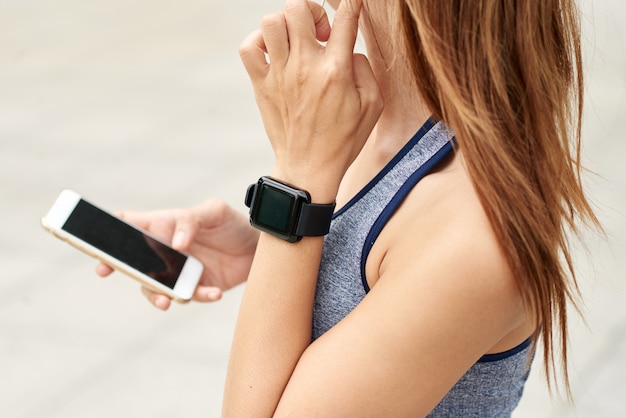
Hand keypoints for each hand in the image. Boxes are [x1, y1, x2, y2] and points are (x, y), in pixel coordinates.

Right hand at [96, 200, 258, 309]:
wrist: (260, 248)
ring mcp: (178, 270)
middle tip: (109, 271)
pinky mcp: (195, 287)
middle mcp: (165, 249)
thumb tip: (176, 242)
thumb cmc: (233, 223)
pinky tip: (214, 293)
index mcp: (165, 224)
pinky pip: (188, 296)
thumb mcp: (215, 211)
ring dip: (157, 293)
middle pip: (133, 260)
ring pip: (155, 285)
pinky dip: (199, 296)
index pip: (129, 224)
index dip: (108, 233)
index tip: (99, 245)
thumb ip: (191, 220)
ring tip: (168, 300)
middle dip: (119, 268)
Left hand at [239, 0, 382, 201]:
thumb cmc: (343, 140)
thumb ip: (365, 69)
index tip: (352, 5)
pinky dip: (259, 42)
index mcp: (336, 71)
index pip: (345, 18)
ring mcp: (279, 75)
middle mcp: (305, 67)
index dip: (352, 4)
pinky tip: (274, 53)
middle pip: (298, 8)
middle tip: (319, 34)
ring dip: (286, 24)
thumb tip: (348, 49)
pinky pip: (249, 48)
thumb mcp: (372, 106)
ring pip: (271, 21)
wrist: (308, 169)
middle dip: (312, 11)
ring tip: (297, 41)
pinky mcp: (262, 85)